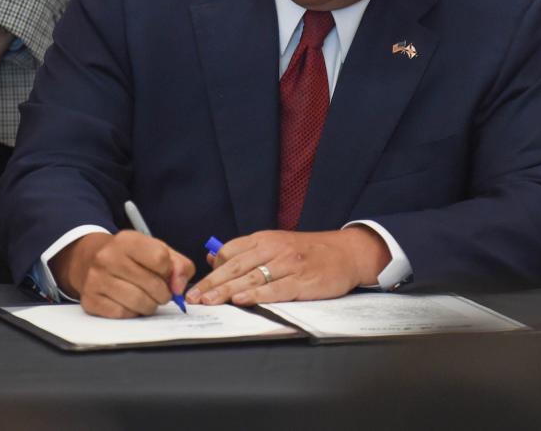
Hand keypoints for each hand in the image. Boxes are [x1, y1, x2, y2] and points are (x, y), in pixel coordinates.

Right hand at [50, 231, 195, 317]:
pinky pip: (122, 314)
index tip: (166, 275)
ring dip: (150, 305)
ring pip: (138, 302)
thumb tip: (179, 287)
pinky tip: (130, 304)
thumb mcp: (156, 250)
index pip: (160, 259)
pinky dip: (132, 313)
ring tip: (148, 299)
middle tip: (161, 293)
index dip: (169, 272)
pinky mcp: (90, 300)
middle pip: (152, 284)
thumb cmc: (130, 257)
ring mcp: (96, 279)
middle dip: (163, 294)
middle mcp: (108, 257)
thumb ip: (178, 265)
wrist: (90, 259)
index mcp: (127, 240)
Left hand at [185, 227, 389, 306]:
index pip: (230, 252)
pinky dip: (258, 294)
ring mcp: (288, 265)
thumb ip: (245, 251)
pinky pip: (276, 288)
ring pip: (252, 277)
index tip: (194, 285)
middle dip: (212, 283)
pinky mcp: (302, 281)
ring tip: (209, 301)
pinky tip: (242, 299)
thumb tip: (212, 257)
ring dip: (227, 290)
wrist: (346, 253)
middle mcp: (274, 249)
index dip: (211, 270)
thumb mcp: (275, 243)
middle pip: (236, 266)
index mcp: (265, 239)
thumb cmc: (308, 251)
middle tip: (194, 297)